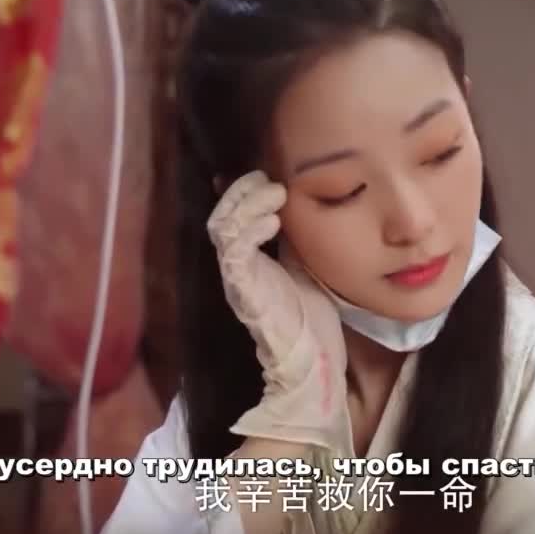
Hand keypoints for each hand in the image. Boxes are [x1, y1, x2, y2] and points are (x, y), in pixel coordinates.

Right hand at [207, 170, 347, 449]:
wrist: (312, 363)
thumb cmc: (311, 319)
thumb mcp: (305, 268)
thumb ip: (298, 242)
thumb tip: (305, 209)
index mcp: (251, 260)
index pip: (235, 215)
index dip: (242, 190)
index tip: (263, 170)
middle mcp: (238, 266)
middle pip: (222, 215)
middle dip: (242, 190)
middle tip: (267, 176)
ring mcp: (238, 278)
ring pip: (223, 227)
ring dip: (246, 203)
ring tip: (273, 191)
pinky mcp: (245, 290)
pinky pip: (235, 252)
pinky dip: (250, 229)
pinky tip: (272, 219)